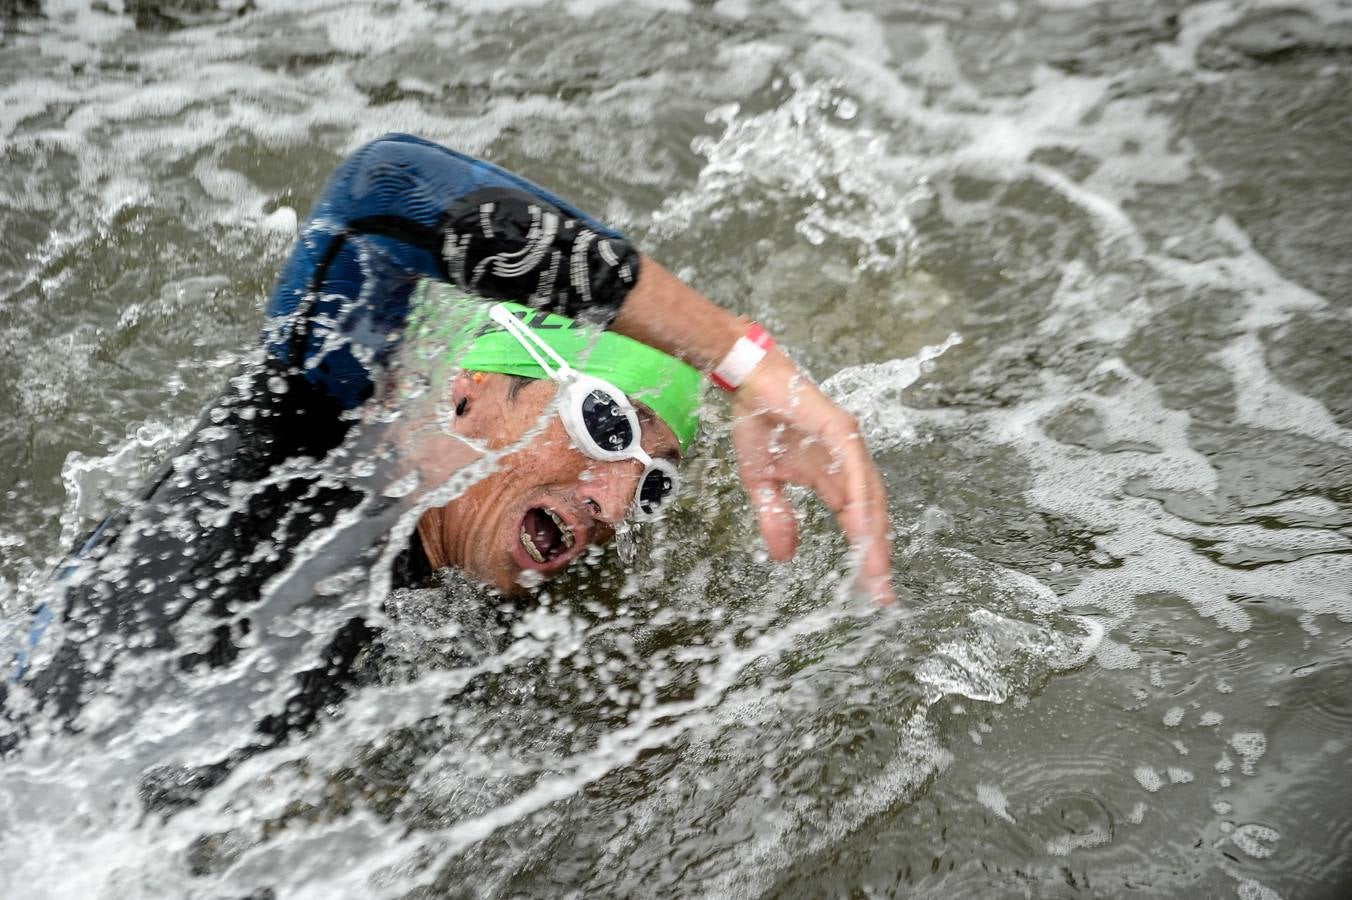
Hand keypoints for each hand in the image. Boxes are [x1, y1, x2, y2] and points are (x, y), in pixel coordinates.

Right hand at [730, 349, 894, 603]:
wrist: (747, 381)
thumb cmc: (757, 422)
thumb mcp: (762, 482)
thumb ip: (776, 517)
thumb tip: (785, 559)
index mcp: (833, 477)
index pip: (857, 522)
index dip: (865, 555)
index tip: (871, 591)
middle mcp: (848, 464)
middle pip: (872, 515)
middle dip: (876, 555)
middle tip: (881, 593)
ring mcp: (848, 446)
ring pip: (869, 498)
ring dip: (873, 535)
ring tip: (875, 570)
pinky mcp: (841, 431)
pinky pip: (854, 473)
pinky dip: (860, 501)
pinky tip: (862, 528)